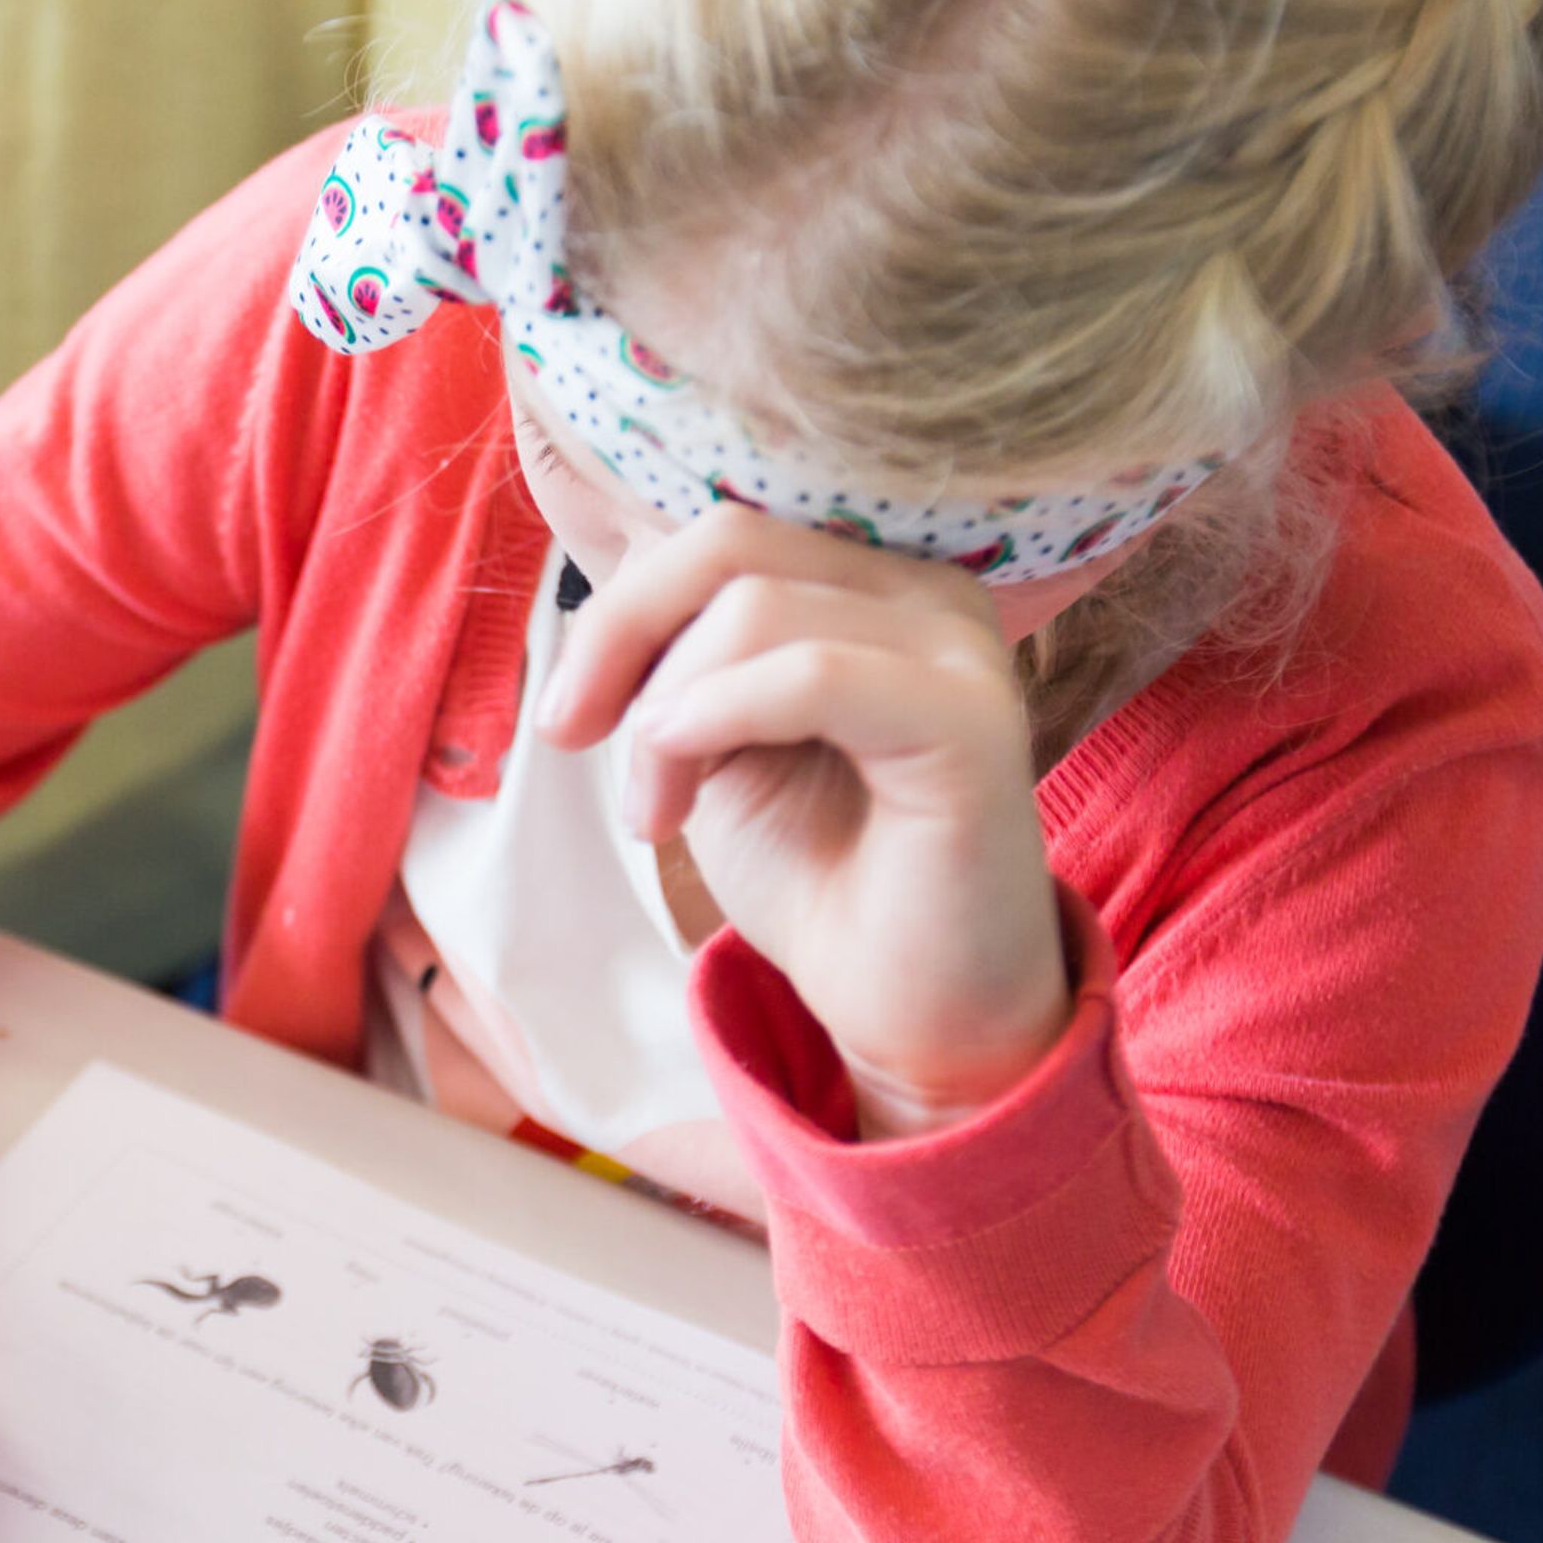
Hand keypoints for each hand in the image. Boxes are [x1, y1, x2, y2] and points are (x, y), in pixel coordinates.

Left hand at [538, 508, 1071, 1133]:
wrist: (910, 1011)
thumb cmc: (820, 877)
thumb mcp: (714, 742)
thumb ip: (678, 653)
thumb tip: (603, 574)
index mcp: (872, 581)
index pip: (722, 531)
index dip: (623, 605)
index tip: (571, 713)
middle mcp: (929, 591)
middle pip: (731, 542)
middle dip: (622, 636)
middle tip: (572, 738)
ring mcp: (959, 649)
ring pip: (756, 608)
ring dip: (666, 714)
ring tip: (651, 814)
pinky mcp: (970, 722)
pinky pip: (814, 672)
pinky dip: (717, 717)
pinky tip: (676, 790)